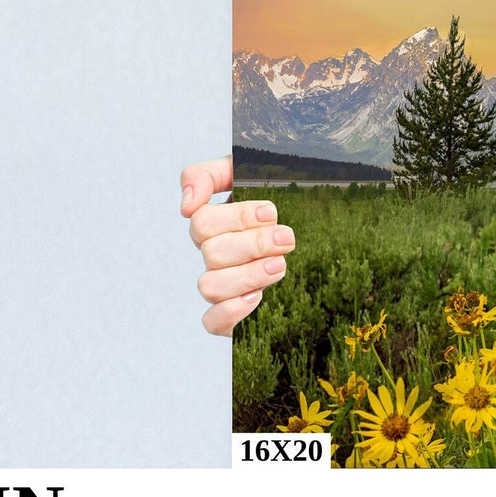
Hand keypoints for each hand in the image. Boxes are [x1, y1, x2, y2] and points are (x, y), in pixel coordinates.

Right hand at [181, 155, 294, 335]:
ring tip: (279, 264)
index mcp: (213, 224)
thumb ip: (208, 175)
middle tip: (285, 238)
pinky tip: (256, 297)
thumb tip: (187, 205)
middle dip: (253, 244)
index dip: (236, 218)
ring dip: (247, 275)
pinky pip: (211, 322)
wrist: (309, 228)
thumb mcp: (243, 174)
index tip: (270, 213)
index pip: (202, 222)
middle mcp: (212, 255)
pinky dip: (230, 311)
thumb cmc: (272, 199)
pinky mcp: (230, 314)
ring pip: (210, 286)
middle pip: (212, 253)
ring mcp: (220, 285)